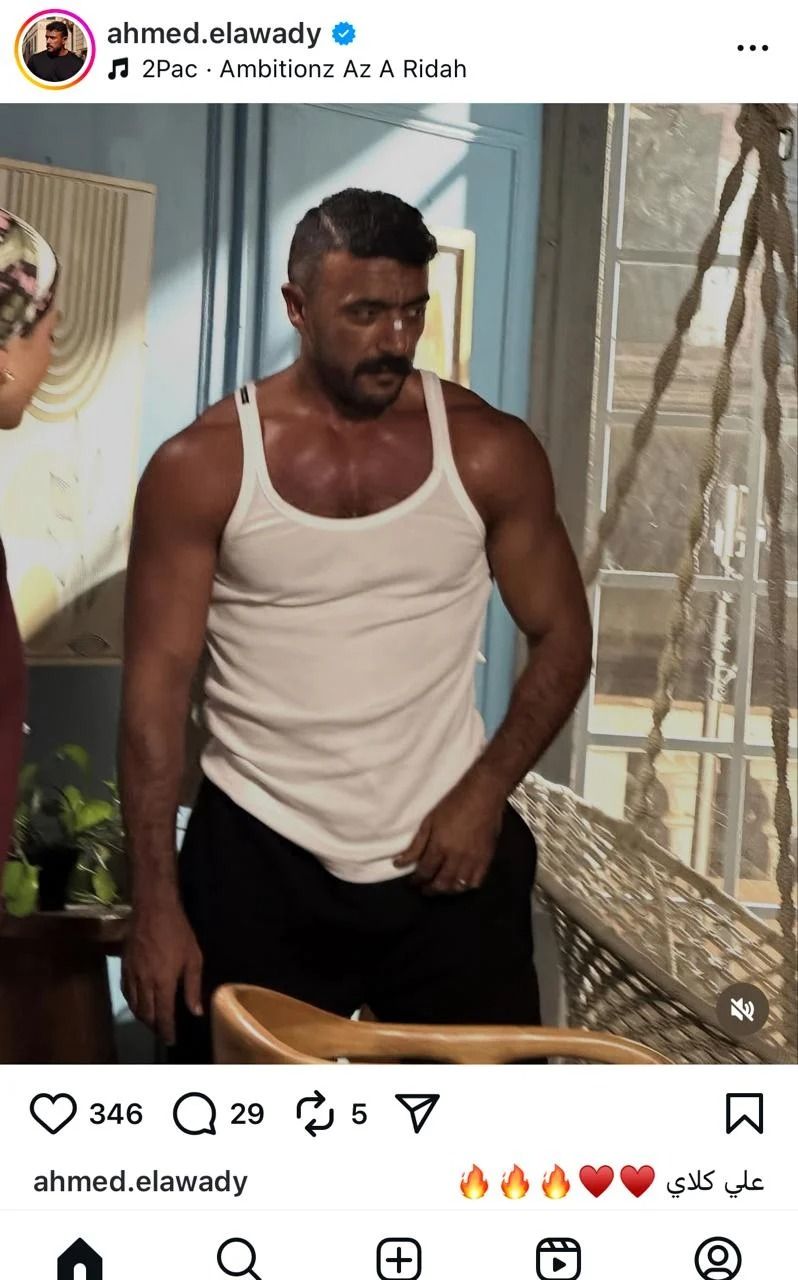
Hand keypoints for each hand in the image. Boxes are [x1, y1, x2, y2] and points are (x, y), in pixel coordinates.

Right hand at [122, 898, 202, 1044]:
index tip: (170, 1041)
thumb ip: (192, 987)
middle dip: (154, 1027)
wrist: (153, 909)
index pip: (163, 1015)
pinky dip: (132, 1003)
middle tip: (162, 1032)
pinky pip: (125, 992)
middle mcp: (144, 983)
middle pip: (146, 1014)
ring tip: (152, 1021)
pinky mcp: (124, 966)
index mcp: (163, 982)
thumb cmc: (178, 932)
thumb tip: (195, 1012)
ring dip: (143, 1017)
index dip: (166, 1031)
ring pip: (134, 1005)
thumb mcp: (193, 958)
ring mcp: (131, 975)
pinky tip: (138, 1003)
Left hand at [393, 768, 505, 893]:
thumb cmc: (453, 803)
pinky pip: (476, 881)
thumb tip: (399, 862)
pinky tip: (460, 882)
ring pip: (458, 886)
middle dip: (430, 889)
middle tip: (424, 889)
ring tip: (440, 886)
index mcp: (440, 846)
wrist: (483, 794)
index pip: (425, 872)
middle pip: (441, 883)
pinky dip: (466, 886)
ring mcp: (473, 860)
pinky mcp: (487, 858)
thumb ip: (416, 845)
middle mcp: (456, 857)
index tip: (413, 882)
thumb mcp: (430, 821)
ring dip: (447, 890)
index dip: (417, 880)